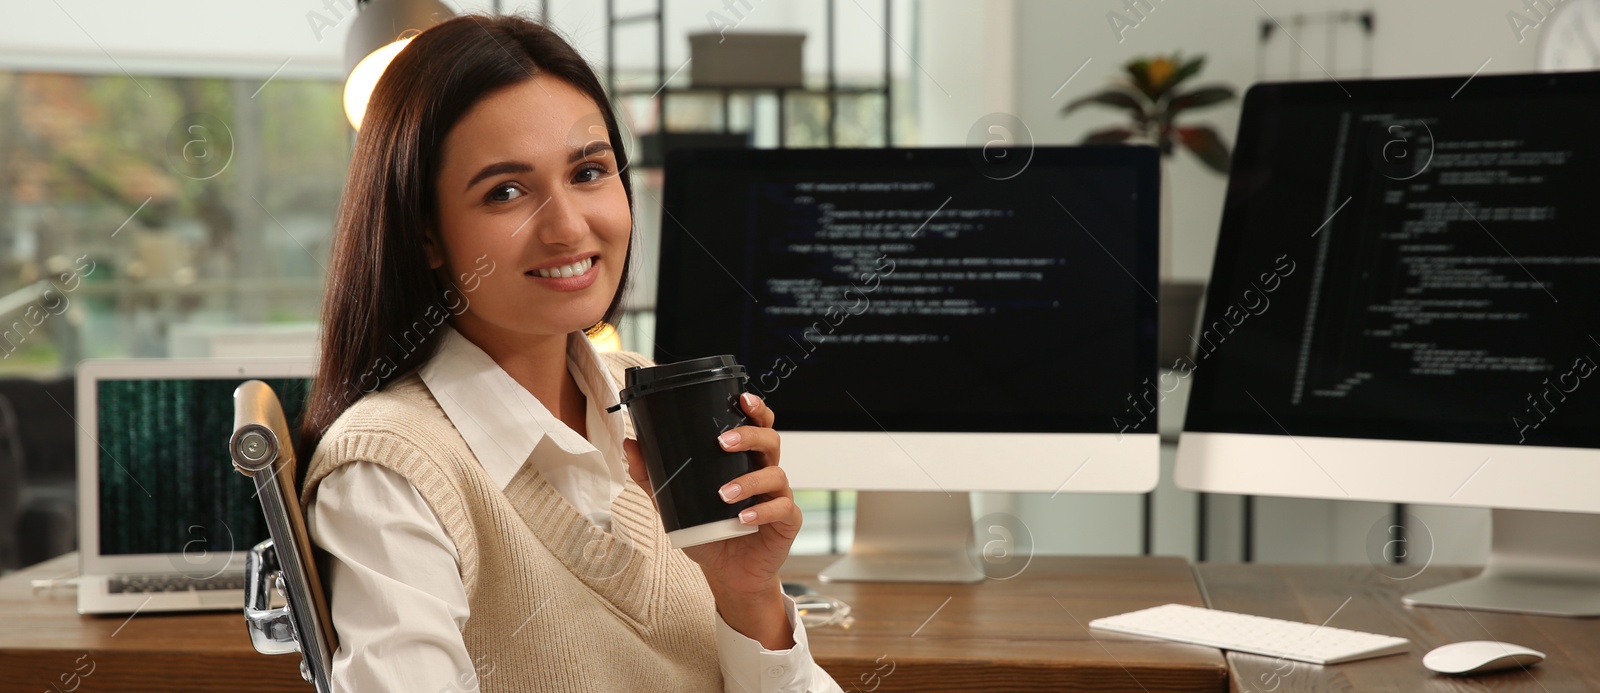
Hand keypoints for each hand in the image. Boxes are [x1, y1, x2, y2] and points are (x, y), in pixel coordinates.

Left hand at [622, 392, 799, 598]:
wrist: (727, 574)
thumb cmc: (709, 533)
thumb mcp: (674, 504)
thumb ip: (653, 476)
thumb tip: (631, 445)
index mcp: (745, 460)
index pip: (756, 425)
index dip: (755, 409)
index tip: (741, 398)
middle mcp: (764, 472)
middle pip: (770, 440)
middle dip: (749, 435)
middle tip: (723, 442)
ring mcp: (778, 496)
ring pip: (775, 474)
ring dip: (748, 480)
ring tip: (723, 493)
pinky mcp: (786, 521)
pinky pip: (782, 508)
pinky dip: (762, 511)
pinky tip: (743, 518)